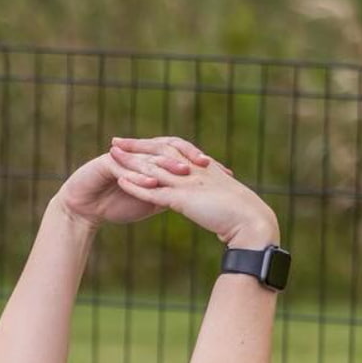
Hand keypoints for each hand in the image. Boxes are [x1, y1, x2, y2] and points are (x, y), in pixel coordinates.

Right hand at [56, 135, 212, 228]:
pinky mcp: (107, 163)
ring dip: (166, 164)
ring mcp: (124, 156)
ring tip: (183, 172)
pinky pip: (126, 167)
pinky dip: (139, 175)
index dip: (201, 162)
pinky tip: (152, 182)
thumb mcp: (150, 201)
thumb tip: (198, 200)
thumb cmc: (116, 204)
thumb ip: (170, 195)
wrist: (85, 208)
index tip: (223, 172)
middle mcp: (140, 154)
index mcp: (152, 160)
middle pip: (168, 148)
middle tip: (205, 164)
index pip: (181, 155)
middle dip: (187, 155)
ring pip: (149, 156)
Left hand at [109, 146, 278, 246]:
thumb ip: (211, 198)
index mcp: (202, 169)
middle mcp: (193, 170)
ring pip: (153, 168)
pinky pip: (154, 190)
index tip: (138, 143)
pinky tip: (120, 181)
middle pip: (159, 152)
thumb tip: (208, 203)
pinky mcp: (182, 199)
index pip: (174, 151)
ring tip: (110, 155)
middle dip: (136, 146)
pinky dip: (136, 185)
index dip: (154, 146)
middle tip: (116, 141)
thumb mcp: (222, 202)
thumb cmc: (240, 216)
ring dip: (130, 162)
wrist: (251, 222)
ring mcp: (187, 183)